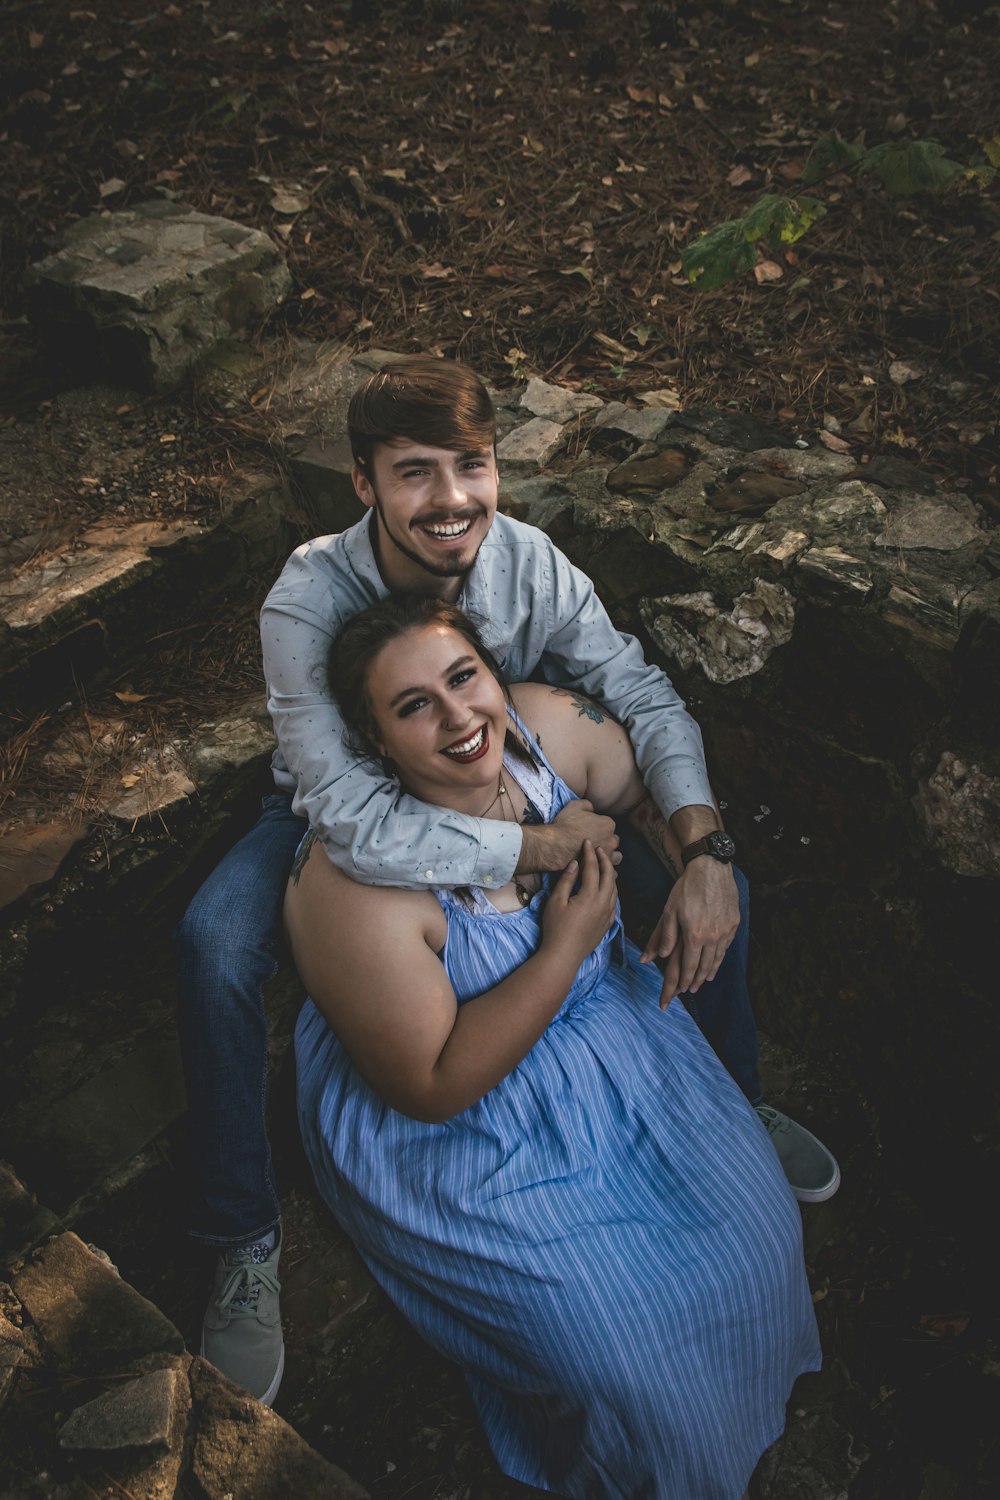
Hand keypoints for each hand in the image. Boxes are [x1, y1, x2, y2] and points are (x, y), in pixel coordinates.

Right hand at [519, 799, 619, 873]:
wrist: (555, 846)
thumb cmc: (565, 825)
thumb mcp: (574, 806)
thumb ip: (587, 805)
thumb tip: (591, 809)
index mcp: (608, 824)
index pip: (608, 824)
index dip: (598, 827)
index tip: (589, 830)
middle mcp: (612, 840)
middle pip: (614, 841)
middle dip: (606, 841)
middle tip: (594, 843)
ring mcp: (607, 856)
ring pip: (615, 857)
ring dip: (609, 856)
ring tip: (598, 858)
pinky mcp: (600, 870)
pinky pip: (609, 872)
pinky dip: (605, 871)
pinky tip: (598, 870)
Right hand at [541, 841, 618, 965]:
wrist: (563, 955)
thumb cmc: (555, 928)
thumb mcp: (556, 901)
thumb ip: (567, 881)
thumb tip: (575, 864)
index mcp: (590, 896)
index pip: (593, 868)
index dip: (590, 853)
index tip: (588, 842)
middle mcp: (603, 903)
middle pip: (609, 876)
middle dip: (605, 860)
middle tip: (599, 849)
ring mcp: (607, 915)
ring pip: (614, 889)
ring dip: (611, 874)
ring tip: (604, 866)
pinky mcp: (607, 924)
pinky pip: (614, 902)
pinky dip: (612, 890)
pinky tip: (607, 890)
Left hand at [640, 857, 738, 1008]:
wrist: (711, 868)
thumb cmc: (687, 888)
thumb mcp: (669, 911)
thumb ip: (662, 936)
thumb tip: (652, 958)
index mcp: (694, 936)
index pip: (687, 967)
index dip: (681, 983)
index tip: (676, 994)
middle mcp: (712, 938)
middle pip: (703, 968)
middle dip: (694, 982)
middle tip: (688, 991)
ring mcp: (725, 932)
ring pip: (716, 960)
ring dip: (708, 973)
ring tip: (702, 982)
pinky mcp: (734, 924)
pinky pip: (726, 948)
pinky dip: (719, 959)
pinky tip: (715, 962)